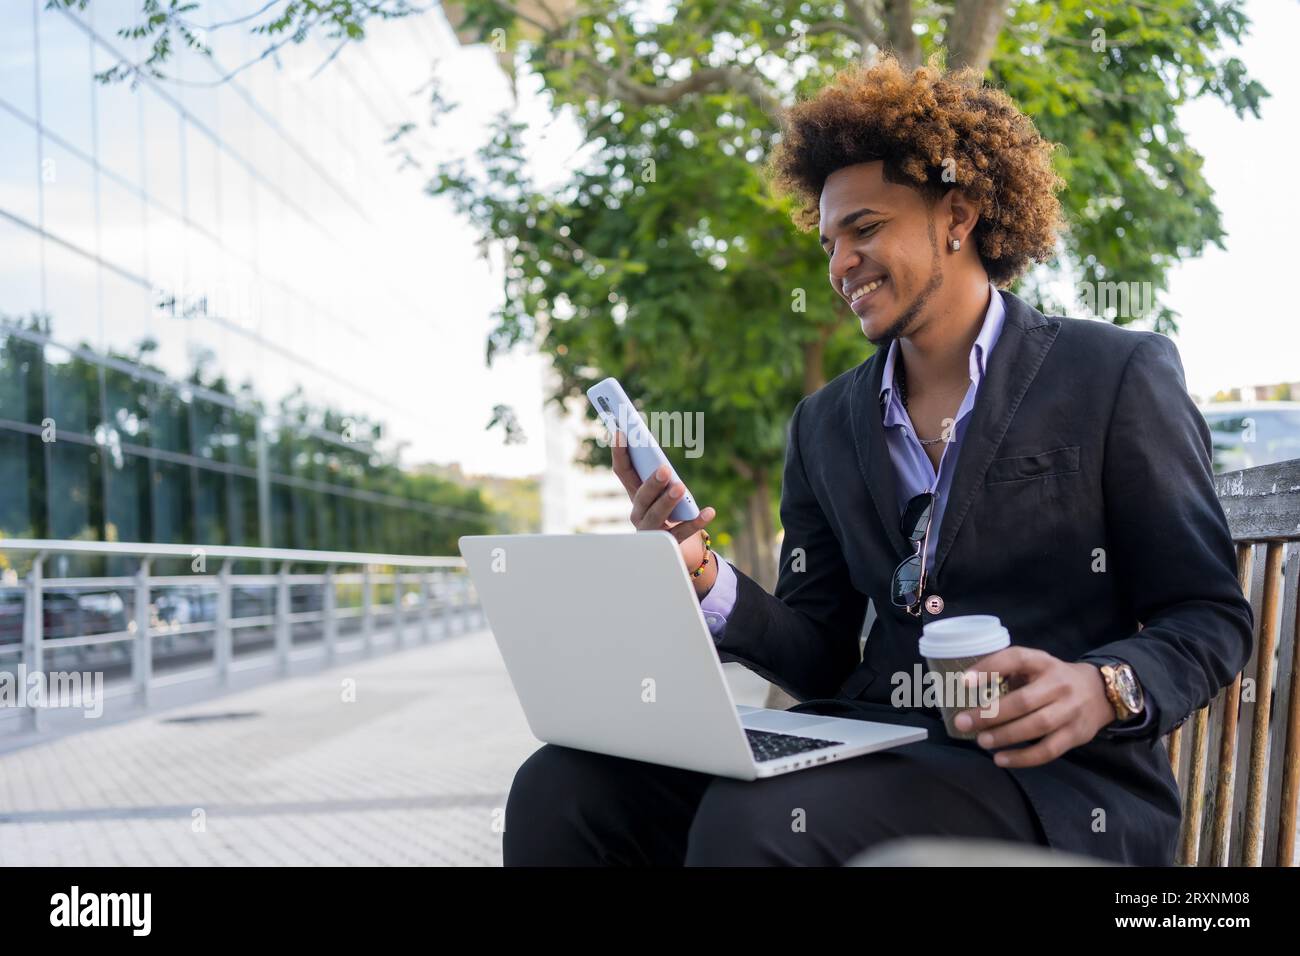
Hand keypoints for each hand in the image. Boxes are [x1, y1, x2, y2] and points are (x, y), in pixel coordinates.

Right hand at [611, 431, 716, 587]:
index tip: (620, 432)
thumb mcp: (661, 490)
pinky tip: (709, 511)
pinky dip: (696, 522)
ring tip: (681, 487)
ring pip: (657, 515)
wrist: (674, 546)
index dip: (619, 452)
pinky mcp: (669, 543)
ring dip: (668, 500)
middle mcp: (638, 512)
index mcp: (635, 493)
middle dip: (652, 482)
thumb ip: (658, 472)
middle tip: (664, 468)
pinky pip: (682, 532)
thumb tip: (663, 455)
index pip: (622, 471)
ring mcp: (651, 529)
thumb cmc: (667, 509)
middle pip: (641, 496)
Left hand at [951, 646, 1114, 768]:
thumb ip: (1008, 673)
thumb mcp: (1035, 666)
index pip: (1015, 659)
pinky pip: (1048, 750)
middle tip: (963, 723)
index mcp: (1043, 662)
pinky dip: (1022, 757)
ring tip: (981, 741)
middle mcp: (1059, 684)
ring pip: (1036, 726)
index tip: (963, 681)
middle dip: (989, 714)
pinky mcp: (1075, 735)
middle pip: (1023, 701)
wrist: (1099, 692)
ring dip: (1005, 736)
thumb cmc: (1052, 679)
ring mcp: (1070, 711)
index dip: (989, 669)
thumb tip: (967, 691)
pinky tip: (1001, 759)